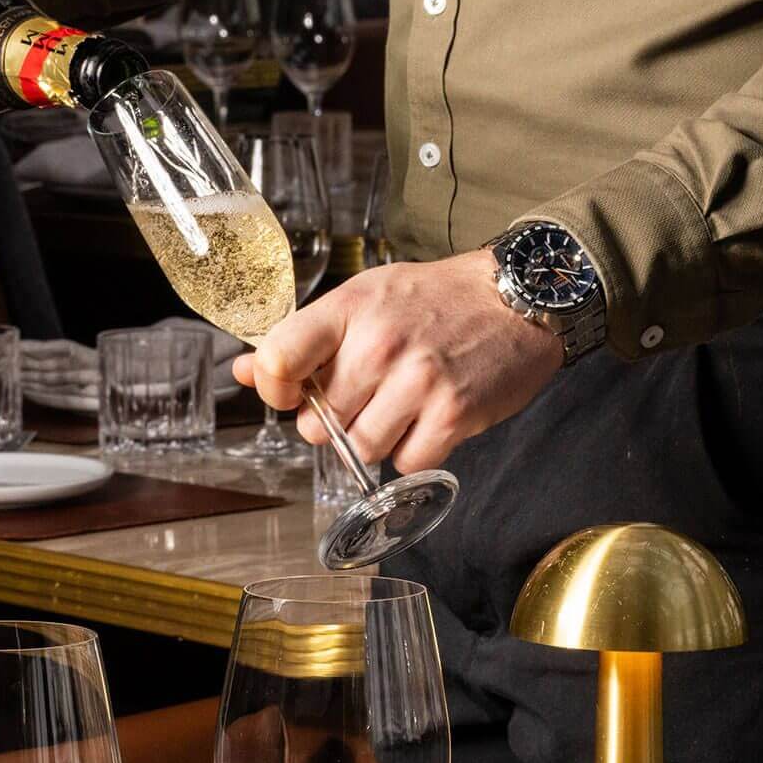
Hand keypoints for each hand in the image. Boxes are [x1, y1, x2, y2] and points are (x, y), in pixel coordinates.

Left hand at [231, 250, 563, 473]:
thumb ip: (303, 338)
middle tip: (366, 396)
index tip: (293, 392)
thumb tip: (242, 370)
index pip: (277, 361)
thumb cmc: (434, 300)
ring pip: (360, 449)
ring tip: (399, 408)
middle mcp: (379, 345)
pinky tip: (427, 420)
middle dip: (335, 420)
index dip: (275, 389)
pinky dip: (414, 452)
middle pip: (319, 422)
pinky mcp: (453, 414)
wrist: (519, 299)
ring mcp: (418, 381)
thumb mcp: (363, 299)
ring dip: (375, 440)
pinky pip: (406, 462)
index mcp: (348, 309)